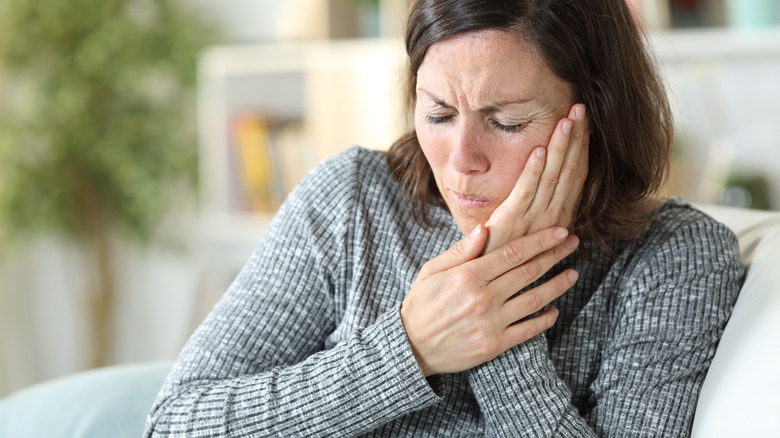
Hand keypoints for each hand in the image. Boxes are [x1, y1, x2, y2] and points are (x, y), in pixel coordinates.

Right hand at [400, 225, 579, 376]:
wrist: (412, 347)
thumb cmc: (422, 303)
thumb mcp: (433, 270)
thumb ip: (460, 250)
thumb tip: (485, 228)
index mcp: (468, 275)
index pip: (513, 252)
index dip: (540, 240)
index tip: (559, 231)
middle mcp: (483, 297)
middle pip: (528, 271)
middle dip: (555, 255)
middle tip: (573, 244)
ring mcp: (491, 322)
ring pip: (534, 299)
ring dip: (557, 285)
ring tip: (573, 274)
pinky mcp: (495, 344)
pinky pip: (528, 330)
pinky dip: (545, 320)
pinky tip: (554, 310)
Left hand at [483, 104, 588, 253]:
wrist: (488, 281)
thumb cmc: (506, 254)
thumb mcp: (531, 232)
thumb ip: (544, 215)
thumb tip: (564, 214)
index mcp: (559, 217)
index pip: (576, 175)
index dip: (581, 147)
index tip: (585, 121)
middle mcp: (553, 217)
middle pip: (569, 170)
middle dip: (576, 138)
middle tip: (581, 108)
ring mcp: (533, 219)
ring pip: (552, 177)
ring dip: (560, 147)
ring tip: (567, 120)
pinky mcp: (511, 221)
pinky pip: (525, 191)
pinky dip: (532, 170)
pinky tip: (539, 149)